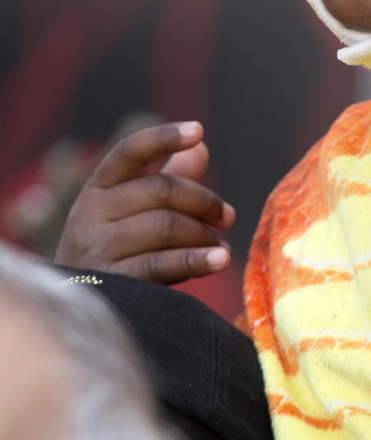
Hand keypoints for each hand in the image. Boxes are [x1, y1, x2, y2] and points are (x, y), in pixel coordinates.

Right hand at [55, 121, 234, 281]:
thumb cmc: (115, 249)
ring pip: (164, 226)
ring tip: (221, 249)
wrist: (74, 309)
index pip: (130, 150)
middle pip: (161, 190)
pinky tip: (219, 260)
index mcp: (99, 187)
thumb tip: (201, 146)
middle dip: (203, 201)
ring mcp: (97, 247)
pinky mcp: (110, 281)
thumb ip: (168, 178)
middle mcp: (91, 211)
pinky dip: (196, 261)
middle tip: (226, 217)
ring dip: (202, 235)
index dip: (164, 137)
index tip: (198, 130)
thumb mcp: (133, 211)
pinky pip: (160, 264)